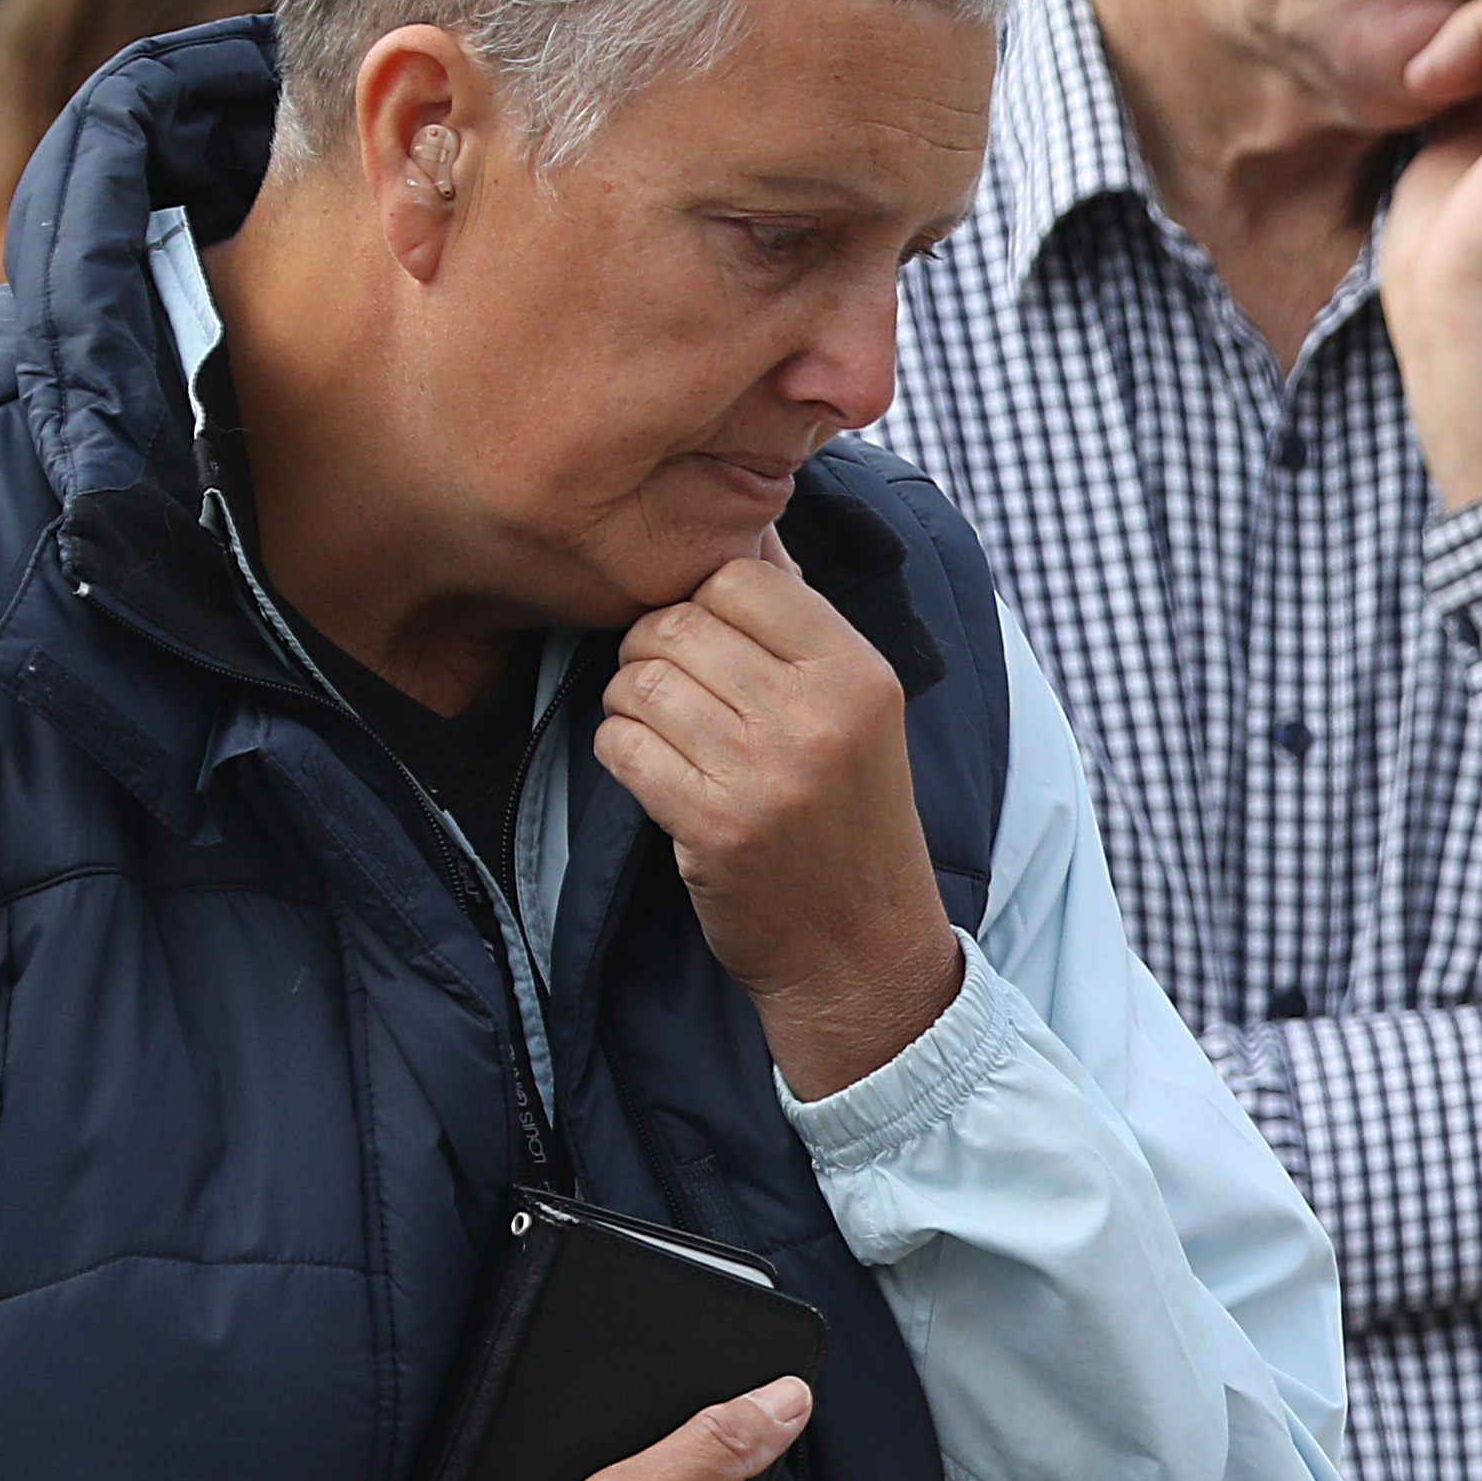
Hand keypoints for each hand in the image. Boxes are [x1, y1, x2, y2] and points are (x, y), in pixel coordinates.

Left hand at [603, 543, 964, 1098]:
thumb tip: (746, 530)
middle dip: (651, 649)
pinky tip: (653, 775)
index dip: (701, 599)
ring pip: (639, 681)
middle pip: (676, 623)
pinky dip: (620, 753)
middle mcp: (819, 717)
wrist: (861, 950)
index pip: (739, 575)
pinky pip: (621, 745)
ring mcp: (766, 775)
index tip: (708, 640)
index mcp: (858, 672)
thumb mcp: (858, 712)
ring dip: (629, 704)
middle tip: (671, 692)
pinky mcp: (715, 829)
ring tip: (663, 735)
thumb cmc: (849, 821)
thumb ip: (801, 625)